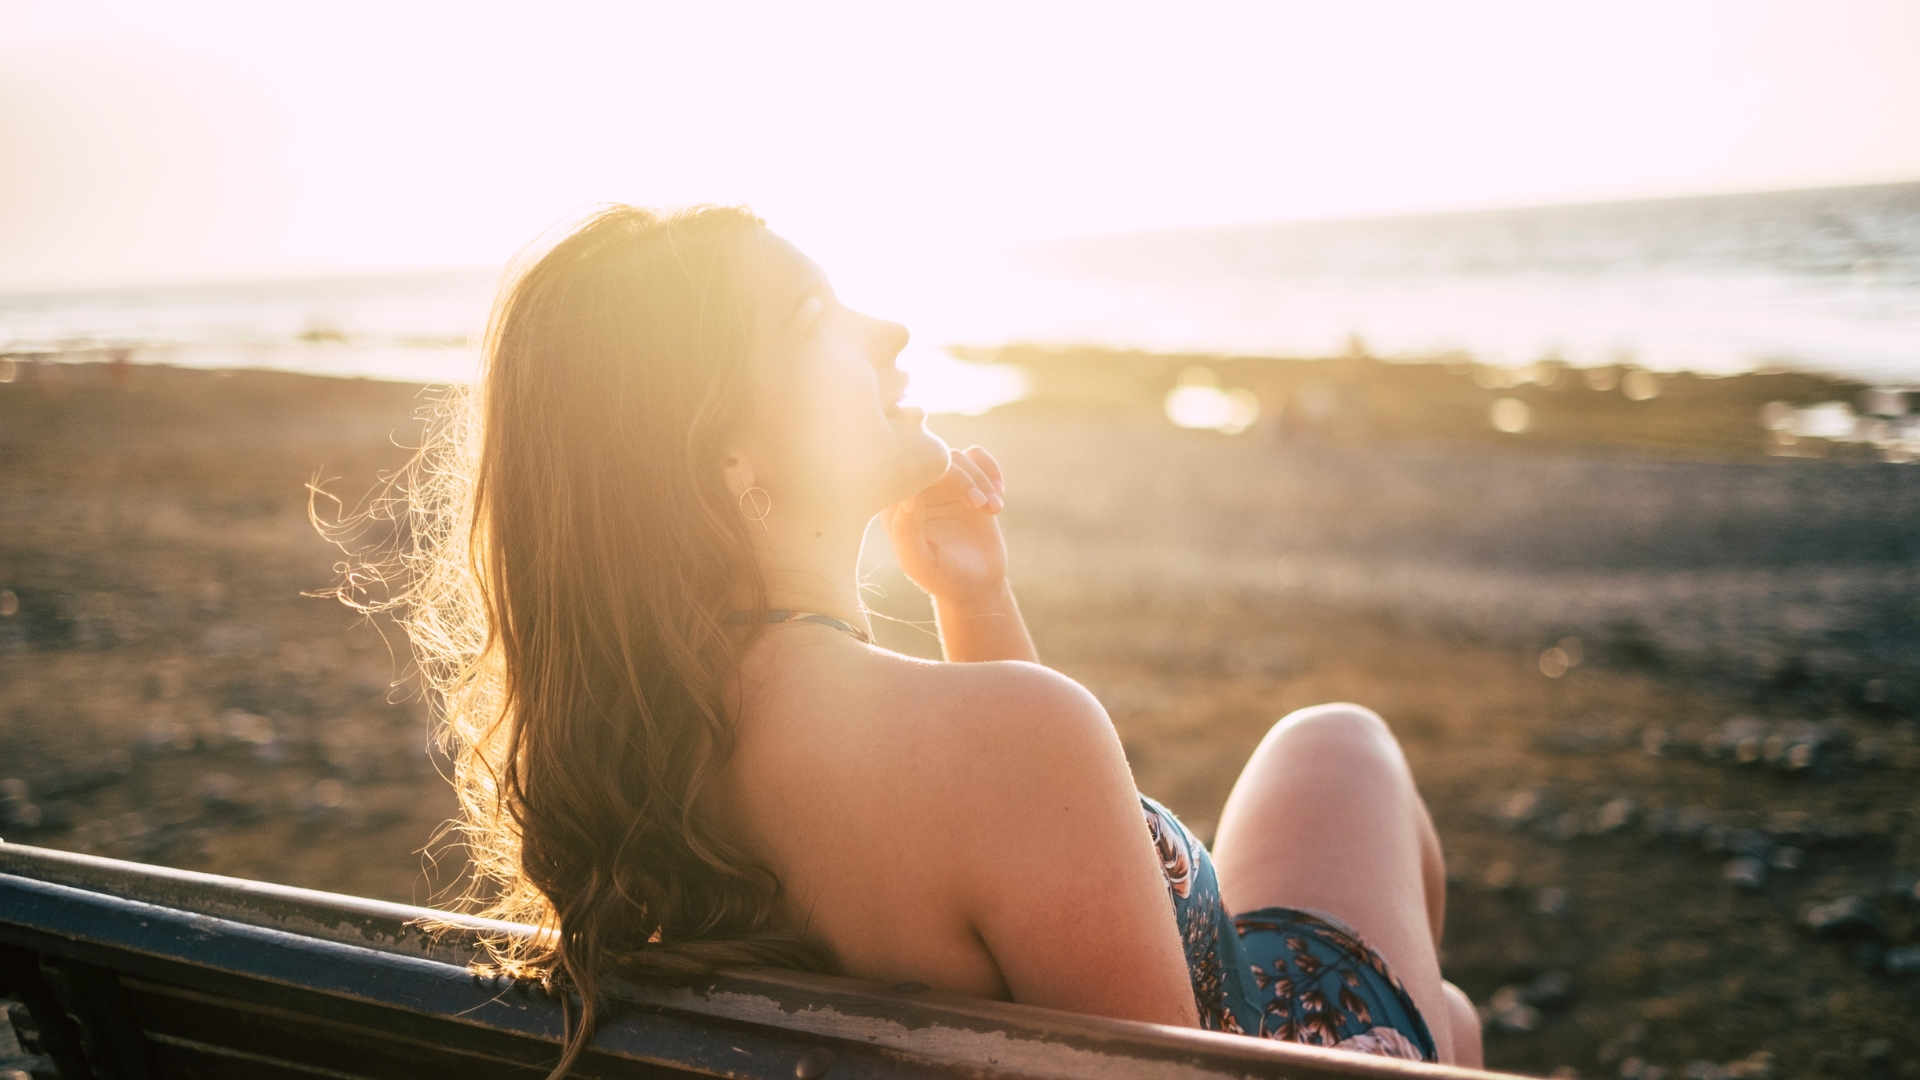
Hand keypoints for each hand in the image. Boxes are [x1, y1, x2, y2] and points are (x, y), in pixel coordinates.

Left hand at [884, 446, 1007, 608]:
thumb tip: (907, 496)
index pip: (908, 472)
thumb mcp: (921, 562)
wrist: (975, 583)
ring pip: (959, 458)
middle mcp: (916, 489)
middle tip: (979, 505)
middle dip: (963, 478)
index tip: (966, 502)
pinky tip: (998, 496)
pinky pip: (976, 457)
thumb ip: (906, 532)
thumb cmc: (942, 577)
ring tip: (993, 509)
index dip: (937, 476)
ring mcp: (941, 484)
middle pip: (937, 460)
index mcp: (895, 505)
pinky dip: (991, 470)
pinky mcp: (966, 482)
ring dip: (981, 479)